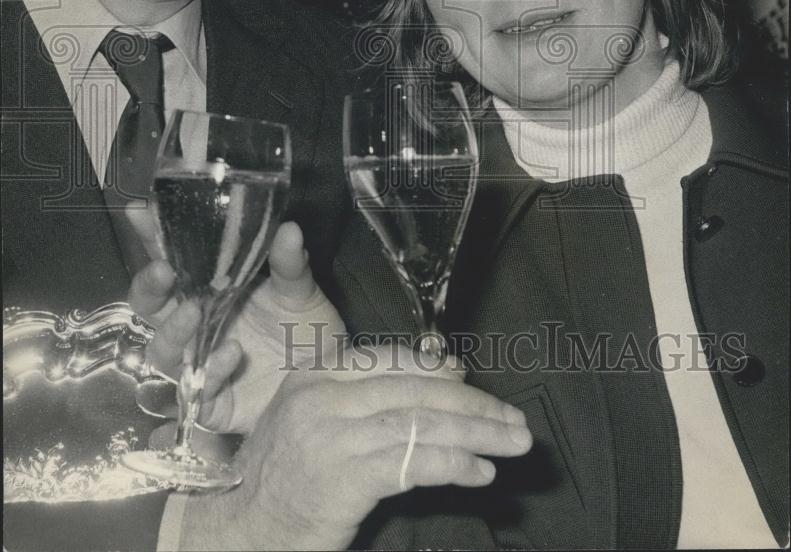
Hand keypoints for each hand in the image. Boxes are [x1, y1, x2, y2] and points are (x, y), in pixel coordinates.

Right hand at [129, 214, 345, 432]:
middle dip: (147, 288)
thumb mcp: (302, 292)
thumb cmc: (307, 333)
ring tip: (194, 312)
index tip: (140, 212)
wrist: (329, 385)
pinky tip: (233, 354)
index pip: (173, 259)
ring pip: (161, 352)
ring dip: (173, 331)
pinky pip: (195, 392)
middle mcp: (198, 326)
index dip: (153, 236)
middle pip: (149, 308)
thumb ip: (291, 264)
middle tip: (162, 271)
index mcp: (212, 291)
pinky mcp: (211, 404)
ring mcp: (200, 365)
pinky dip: (211, 371)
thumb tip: (289, 229)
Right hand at [176, 344, 532, 550]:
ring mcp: (330, 433)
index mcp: (315, 372)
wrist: (233, 529)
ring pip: (420, 422)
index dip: (442, 372)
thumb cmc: (280, 479)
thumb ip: (364, 399)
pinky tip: (480, 472)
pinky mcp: (342, 475)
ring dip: (476, 432)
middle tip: (514, 420)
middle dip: (473, 404)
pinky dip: (453, 464)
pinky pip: (411, 462)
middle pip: (414, 389)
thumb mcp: (313, 422)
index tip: (477, 386)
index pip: (393, 360)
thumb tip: (442, 379)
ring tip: (514, 443)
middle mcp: (322, 394)